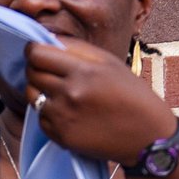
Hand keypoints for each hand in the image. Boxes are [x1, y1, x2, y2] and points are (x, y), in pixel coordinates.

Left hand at [24, 37, 175, 166]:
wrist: (147, 137)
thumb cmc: (132, 96)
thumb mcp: (110, 63)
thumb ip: (78, 50)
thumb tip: (47, 40)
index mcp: (84, 70)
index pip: (38, 54)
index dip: (33, 50)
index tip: (36, 50)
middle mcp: (70, 93)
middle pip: (32, 74)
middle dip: (35, 68)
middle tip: (46, 70)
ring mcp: (63, 116)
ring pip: (32, 96)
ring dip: (39, 90)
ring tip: (57, 91)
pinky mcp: (61, 137)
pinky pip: (41, 118)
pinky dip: (48, 113)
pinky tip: (66, 111)